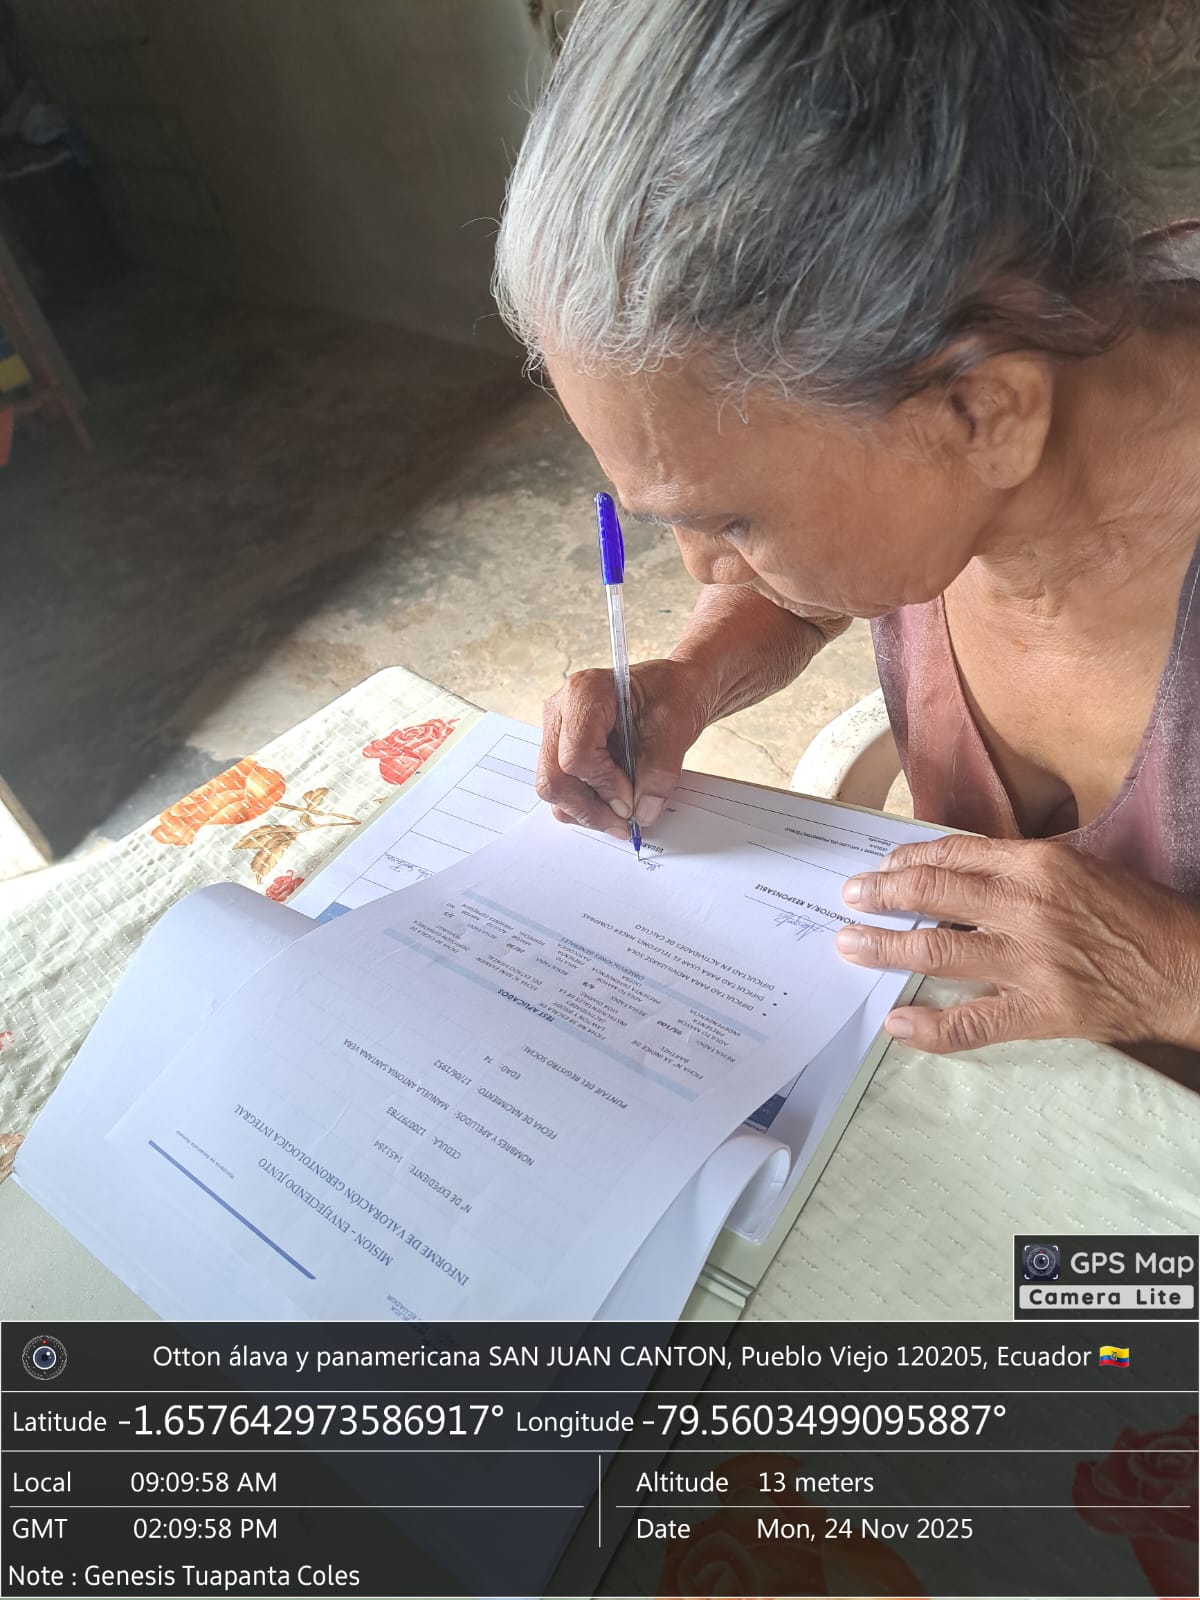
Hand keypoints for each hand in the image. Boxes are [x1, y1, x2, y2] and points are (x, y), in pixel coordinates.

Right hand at [536, 658, 711, 834]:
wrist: (673, 689)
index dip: (604, 787)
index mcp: (585, 692)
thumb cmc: (673, 694)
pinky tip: (612, 805)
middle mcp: (561, 710)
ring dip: (586, 811)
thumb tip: (642, 813)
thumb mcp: (676, 728)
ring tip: (621, 817)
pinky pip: (562, 788)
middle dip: (590, 808)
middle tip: (624, 823)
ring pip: (553, 788)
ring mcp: (557, 731)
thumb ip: (659, 772)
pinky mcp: (561, 750)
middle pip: (555, 777)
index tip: (631, 802)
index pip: (577, 755)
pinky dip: (585, 805)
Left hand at [835, 834, 1199, 1052]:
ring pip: (936, 952)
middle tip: (849, 896)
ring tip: (849, 944)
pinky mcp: (1038, 1010)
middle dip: (881, 894)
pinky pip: (970, 1022)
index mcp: (1036, 864)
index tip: (884, 866)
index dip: (908, 860)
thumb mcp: (1078, 867)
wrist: (1186, 967)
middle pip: (931, 894)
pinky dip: (928, 1026)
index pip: (952, 854)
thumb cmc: (1135, 913)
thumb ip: (1017, 868)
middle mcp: (1025, 907)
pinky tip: (896, 1023)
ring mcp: (1029, 962)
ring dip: (884, 947)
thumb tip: (954, 873)